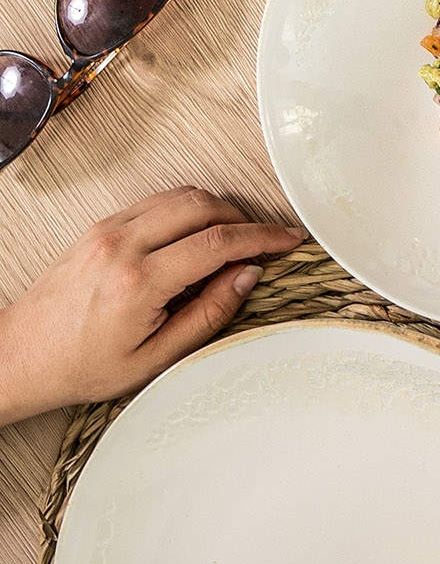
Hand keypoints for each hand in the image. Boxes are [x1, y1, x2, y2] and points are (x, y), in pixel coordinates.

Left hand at [0, 190, 302, 420]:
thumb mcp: (152, 359)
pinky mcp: (98, 227)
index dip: (262, 237)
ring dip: (215, 210)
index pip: (218, 242)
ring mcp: (107, 231)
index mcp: (138, 282)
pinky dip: (185, 210)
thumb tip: (245, 277)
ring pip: (180, 196)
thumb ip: (206, 315)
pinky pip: (154, 203)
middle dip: (243, 219)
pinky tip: (193, 237)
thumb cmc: (80, 367)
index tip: (288, 240)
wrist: (20, 357)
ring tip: (231, 241)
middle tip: (263, 242)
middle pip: (203, 205)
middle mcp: (121, 246)